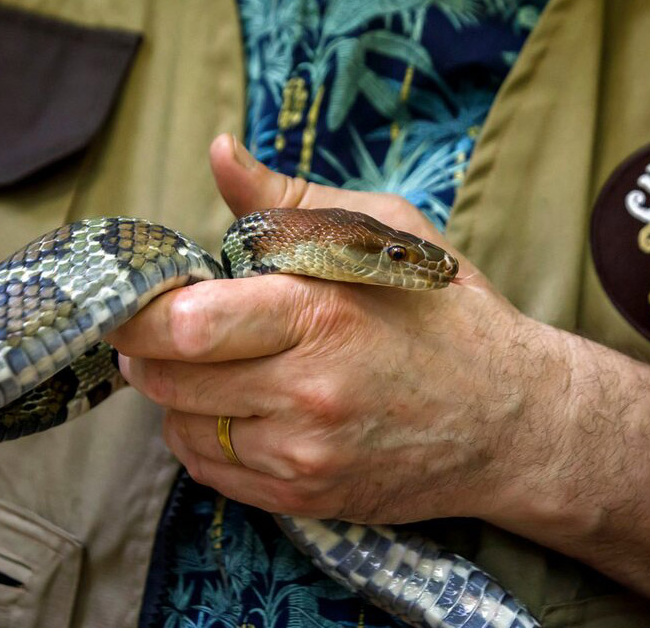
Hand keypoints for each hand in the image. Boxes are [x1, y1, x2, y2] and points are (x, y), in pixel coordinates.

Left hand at [108, 134, 569, 522]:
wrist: (514, 421)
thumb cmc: (448, 315)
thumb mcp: (383, 232)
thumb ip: (287, 201)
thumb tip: (219, 152)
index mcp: (323, 313)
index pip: (188, 323)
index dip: (140, 312)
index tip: (135, 298)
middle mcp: (308, 392)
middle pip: (169, 379)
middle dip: (148, 349)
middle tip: (159, 329)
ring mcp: (306, 454)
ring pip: (183, 428)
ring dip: (179, 395)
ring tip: (213, 366)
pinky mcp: (307, 496)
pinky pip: (213, 471)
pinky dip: (204, 437)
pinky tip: (237, 408)